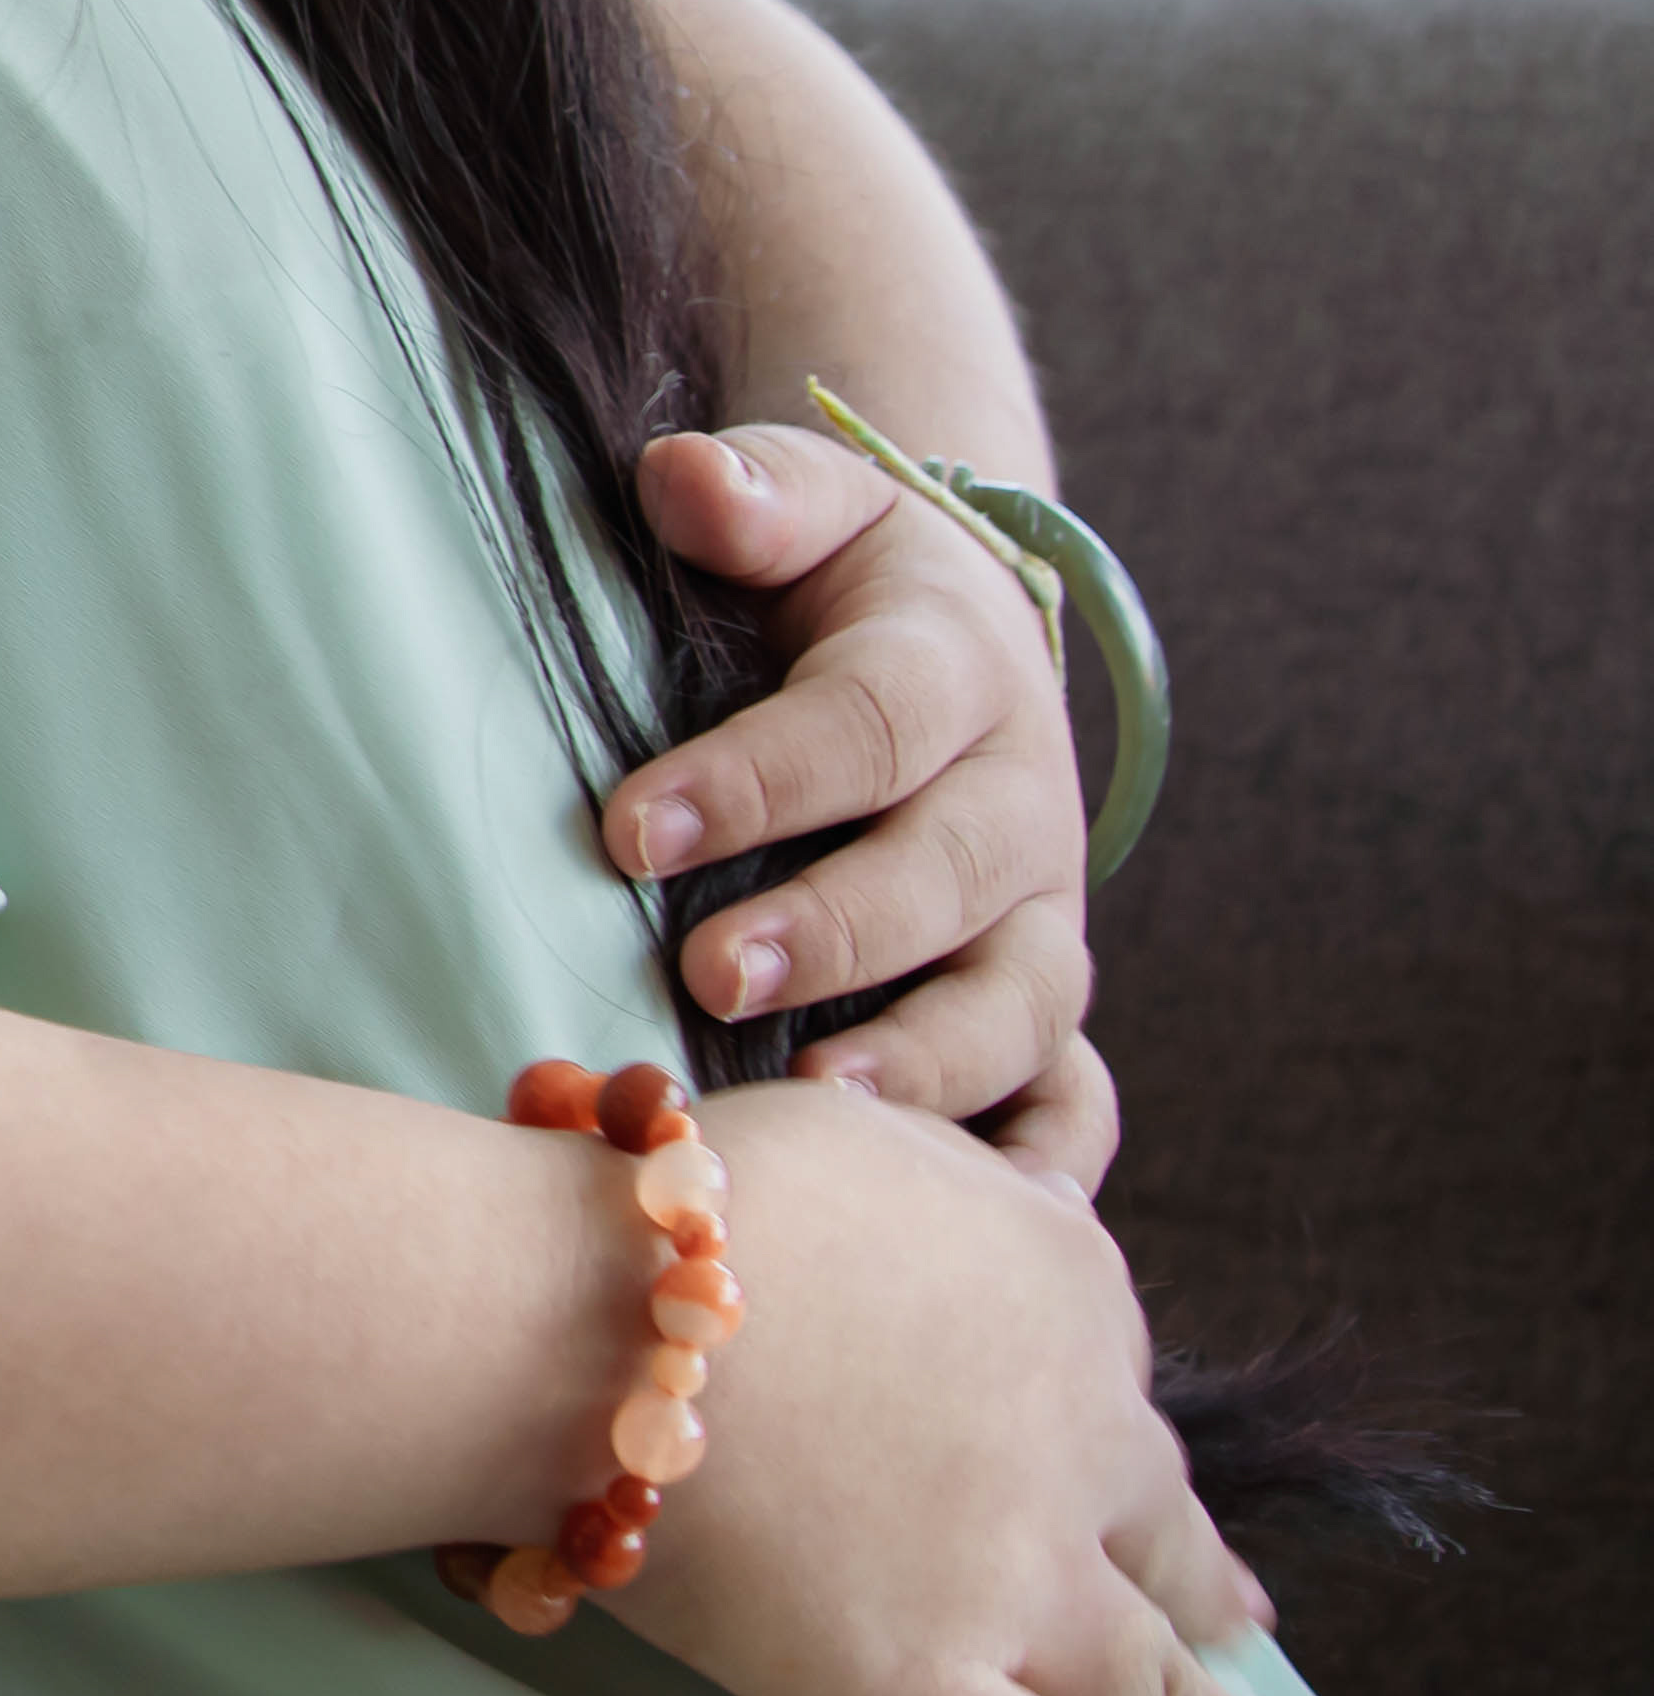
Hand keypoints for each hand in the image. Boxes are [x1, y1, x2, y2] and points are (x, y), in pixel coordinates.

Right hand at [597, 1083, 1308, 1695]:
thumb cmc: (696, 1205)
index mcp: (1061, 1291)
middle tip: (1242, 1621)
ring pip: (1159, 1689)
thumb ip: (955, 1175)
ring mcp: (1020, 1587)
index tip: (1123, 1460)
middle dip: (1208, 1584)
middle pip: (1163, 1531)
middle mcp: (1077, 1448)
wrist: (606, 1317)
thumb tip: (1008, 1191)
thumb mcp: (866, 1132)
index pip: (1111, 1368)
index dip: (1110, 1423)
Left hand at [608, 424, 1110, 1172]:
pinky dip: (1034, 1160)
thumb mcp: (807, 502)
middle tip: (707, 972)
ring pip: (1017, 1007)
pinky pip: (1068, 1101)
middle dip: (832, 934)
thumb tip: (682, 477)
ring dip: (926, 1066)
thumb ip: (751, 492)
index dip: (753, 780)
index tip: (627, 827)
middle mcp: (1018, 807)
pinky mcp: (1038, 1004)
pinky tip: (965, 1217)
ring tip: (817, 1111)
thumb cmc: (836, 578)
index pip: (865, 728)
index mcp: (956, 672)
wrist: (952, 635)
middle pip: (944, 881)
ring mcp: (1038, 919)